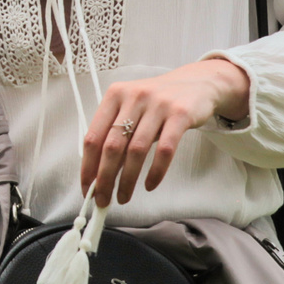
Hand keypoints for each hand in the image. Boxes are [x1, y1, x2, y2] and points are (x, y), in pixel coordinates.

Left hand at [79, 57, 248, 206]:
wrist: (196, 83)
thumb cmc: (158, 101)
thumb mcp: (132, 110)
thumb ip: (116, 135)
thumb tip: (100, 172)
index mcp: (115, 95)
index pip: (93, 136)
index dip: (87, 166)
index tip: (87, 188)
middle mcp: (134, 97)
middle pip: (112, 146)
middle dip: (105, 179)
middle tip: (103, 200)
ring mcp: (158, 105)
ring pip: (136, 150)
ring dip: (128, 180)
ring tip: (124, 196)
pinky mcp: (180, 114)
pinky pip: (165, 150)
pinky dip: (156, 172)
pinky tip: (150, 184)